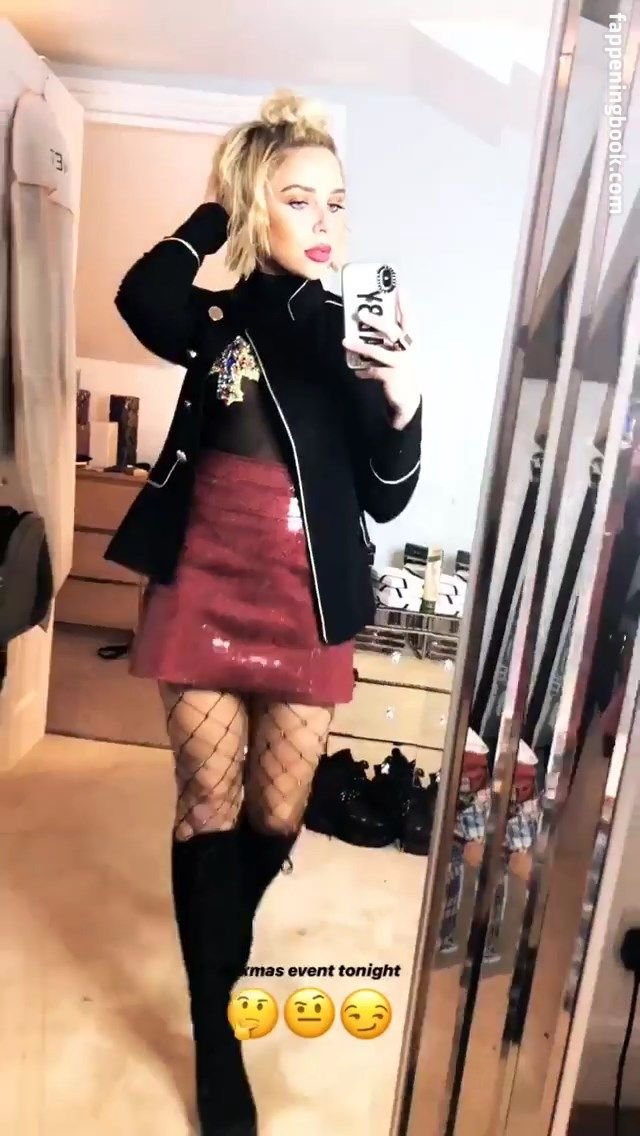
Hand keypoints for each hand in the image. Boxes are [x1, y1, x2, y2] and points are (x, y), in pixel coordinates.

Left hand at [343, 292, 420, 429]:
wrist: (407, 399)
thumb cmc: (400, 370)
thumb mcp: (399, 352)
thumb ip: (389, 339)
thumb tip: (367, 322)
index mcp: (410, 341)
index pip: (409, 319)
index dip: (405, 305)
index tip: (400, 289)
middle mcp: (408, 349)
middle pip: (392, 331)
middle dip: (376, 321)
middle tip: (361, 314)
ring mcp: (400, 363)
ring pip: (378, 351)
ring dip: (360, 346)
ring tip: (345, 342)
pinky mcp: (391, 376)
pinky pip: (372, 370)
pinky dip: (363, 370)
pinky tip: (357, 372)